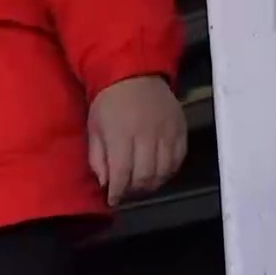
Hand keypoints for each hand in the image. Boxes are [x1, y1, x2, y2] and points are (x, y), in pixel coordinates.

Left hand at [87, 74, 186, 205]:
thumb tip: (106, 184)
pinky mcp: (181, 128)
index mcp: (122, 136)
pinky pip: (179, 158)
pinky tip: (159, 173)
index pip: (122, 174)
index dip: (117, 192)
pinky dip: (169, 171)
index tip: (113, 200)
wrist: (135, 74)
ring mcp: (168, 132)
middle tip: (127, 193)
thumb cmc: (108, 103)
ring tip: (142, 186)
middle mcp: (148, 136)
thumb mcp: (94, 129)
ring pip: (164, 170)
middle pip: (145, 176)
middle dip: (134, 190)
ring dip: (153, 184)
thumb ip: (98, 158)